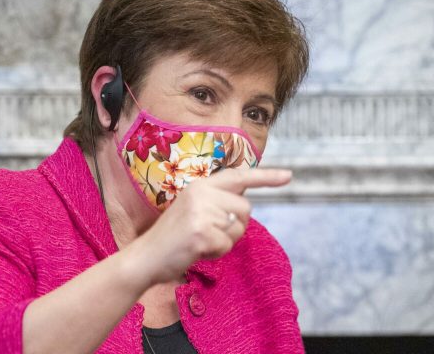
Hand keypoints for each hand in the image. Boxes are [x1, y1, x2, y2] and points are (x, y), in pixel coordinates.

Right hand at [135, 168, 292, 284]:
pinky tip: (198, 250)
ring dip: (225, 241)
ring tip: (201, 241)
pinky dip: (217, 253)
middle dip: (236, 226)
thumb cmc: (172, 236)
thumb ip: (217, 201)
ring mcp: (201, 212)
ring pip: (238, 228)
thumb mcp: (192, 208)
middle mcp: (201, 193)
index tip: (288, 176)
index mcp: (200, 185)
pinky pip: (227, 245)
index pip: (238, 176)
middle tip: (211, 234)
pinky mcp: (201, 232)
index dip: (265, 176)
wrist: (145, 257)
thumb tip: (244, 202)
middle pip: (245, 208)